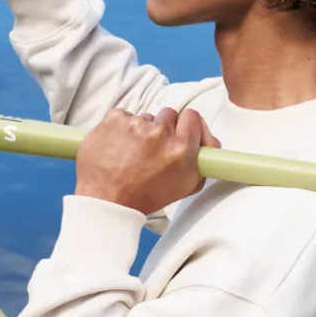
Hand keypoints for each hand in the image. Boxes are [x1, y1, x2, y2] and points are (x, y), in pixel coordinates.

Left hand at [74, 108, 221, 215]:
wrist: (106, 202)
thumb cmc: (144, 197)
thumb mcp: (185, 186)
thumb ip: (202, 161)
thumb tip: (209, 142)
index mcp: (181, 148)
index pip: (193, 116)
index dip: (186, 125)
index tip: (179, 133)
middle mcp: (160, 133)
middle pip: (169, 114)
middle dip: (163, 128)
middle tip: (153, 148)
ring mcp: (135, 124)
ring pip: (145, 117)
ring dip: (141, 130)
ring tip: (131, 152)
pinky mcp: (113, 120)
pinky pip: (123, 116)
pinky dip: (121, 128)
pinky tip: (118, 146)